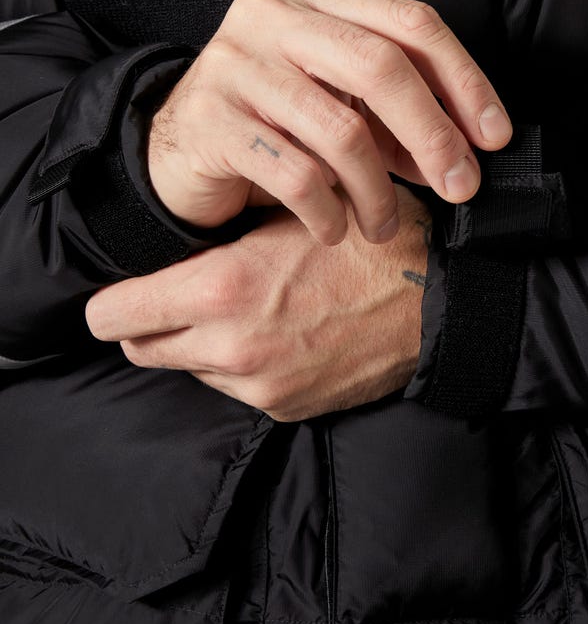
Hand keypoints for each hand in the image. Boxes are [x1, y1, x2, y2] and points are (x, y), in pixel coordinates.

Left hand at [84, 186, 431, 420]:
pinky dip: (243, 363)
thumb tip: (180, 237)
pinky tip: (284, 332)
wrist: (439, 302)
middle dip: (150, 324)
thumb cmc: (371, 243)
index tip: (123, 293)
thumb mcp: (293, 215)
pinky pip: (238, 386)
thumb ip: (226, 233)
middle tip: (181, 296)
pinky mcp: (286, 407)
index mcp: (223, 290)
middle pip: (143, 348)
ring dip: (200, 343)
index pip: (115, 315)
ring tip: (248, 308)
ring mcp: (259, 386)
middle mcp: (231, 348)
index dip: (112, 302)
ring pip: (192, 367)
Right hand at [149, 0, 511, 243]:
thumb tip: (466, 155)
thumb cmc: (277, 123)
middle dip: (434, 135)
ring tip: (382, 225)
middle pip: (381, 66)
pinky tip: (333, 230)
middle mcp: (270, 14)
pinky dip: (327, 213)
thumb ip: (399, 118)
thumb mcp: (344, 104)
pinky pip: (296, 174)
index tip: (495, 137)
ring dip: (378, 192)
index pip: (411, 23)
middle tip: (460, 187)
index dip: (465, 81)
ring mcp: (234, 62)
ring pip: (341, 129)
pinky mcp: (210, 118)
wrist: (180, 149)